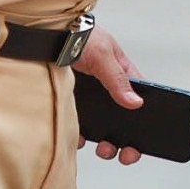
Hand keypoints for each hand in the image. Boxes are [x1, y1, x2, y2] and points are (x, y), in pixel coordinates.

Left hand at [73, 27, 144, 165]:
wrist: (43, 35)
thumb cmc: (76, 35)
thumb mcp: (102, 54)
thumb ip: (118, 78)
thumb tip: (135, 102)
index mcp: (122, 73)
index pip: (139, 99)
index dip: (145, 119)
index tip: (146, 139)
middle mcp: (107, 88)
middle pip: (124, 120)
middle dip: (127, 140)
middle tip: (126, 153)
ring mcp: (89, 99)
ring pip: (102, 128)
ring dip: (106, 143)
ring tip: (103, 148)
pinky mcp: (69, 105)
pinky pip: (77, 127)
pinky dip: (79, 137)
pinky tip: (78, 139)